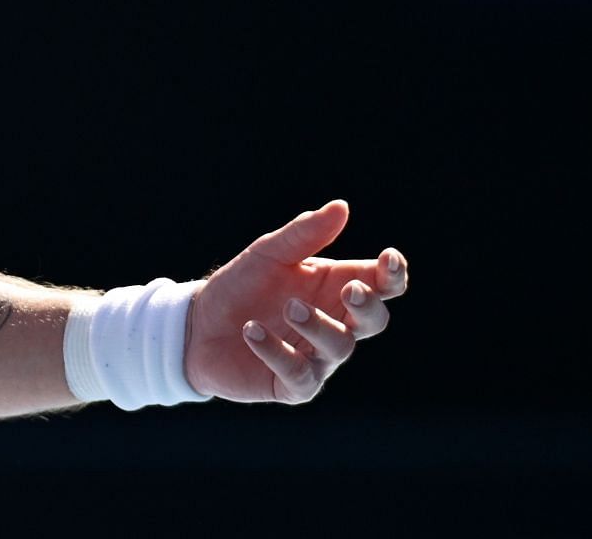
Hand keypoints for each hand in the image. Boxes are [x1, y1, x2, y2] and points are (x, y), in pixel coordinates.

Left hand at [184, 200, 406, 403]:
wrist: (197, 323)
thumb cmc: (242, 285)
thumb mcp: (268, 252)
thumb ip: (304, 233)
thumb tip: (341, 207)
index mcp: (336, 288)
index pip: (380, 285)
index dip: (393, 275)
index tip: (388, 259)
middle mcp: (334, 324)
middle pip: (373, 321)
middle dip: (368, 306)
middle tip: (351, 290)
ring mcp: (317, 358)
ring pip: (338, 347)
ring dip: (318, 325)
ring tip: (290, 306)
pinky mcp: (291, 385)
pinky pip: (298, 374)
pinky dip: (277, 352)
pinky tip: (252, 330)